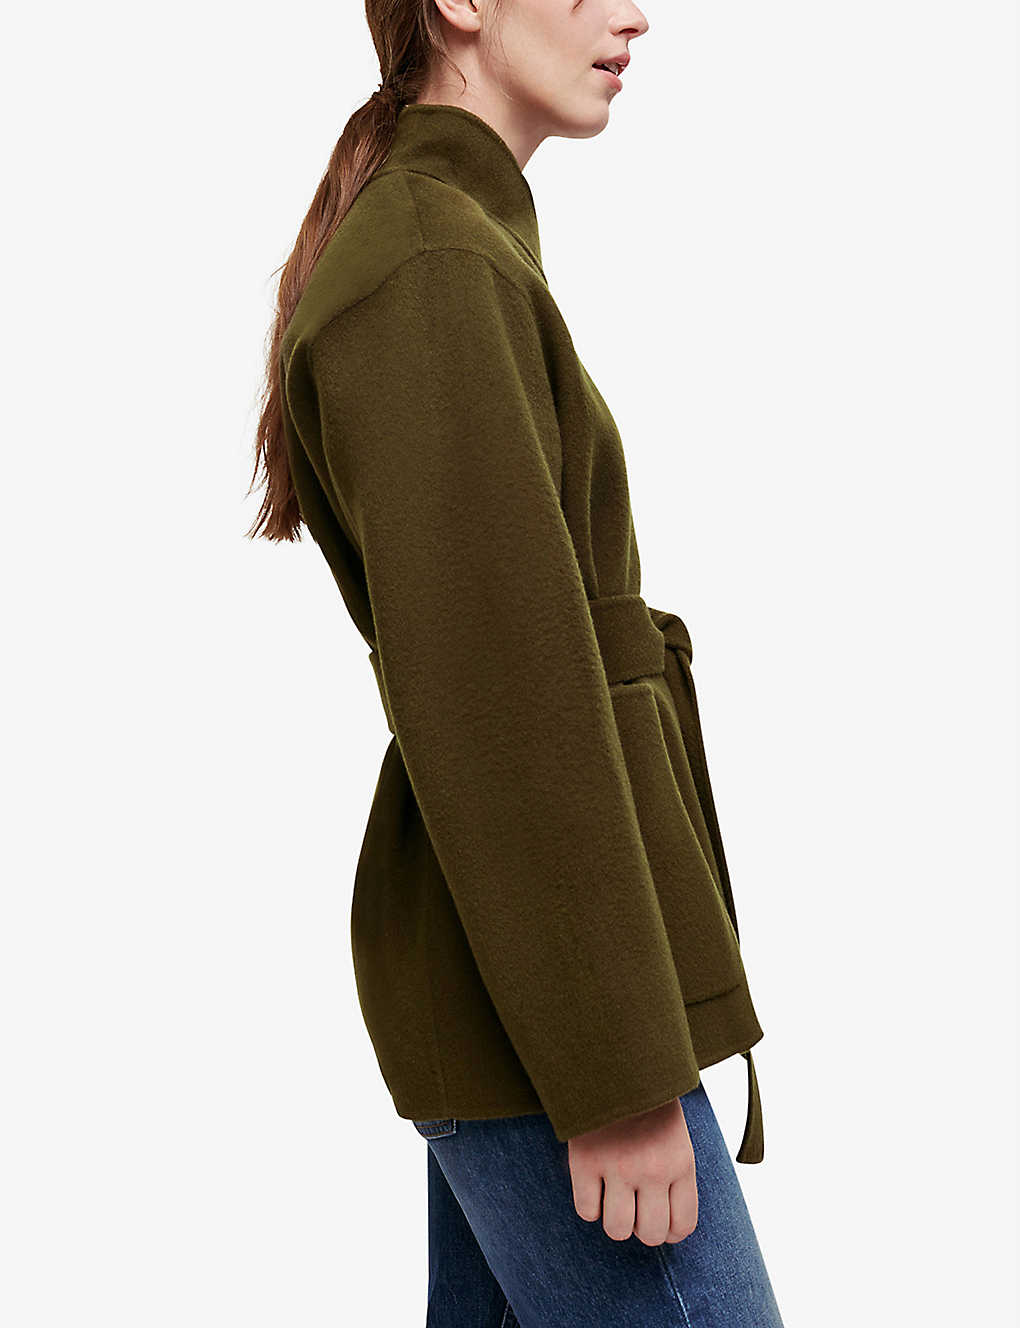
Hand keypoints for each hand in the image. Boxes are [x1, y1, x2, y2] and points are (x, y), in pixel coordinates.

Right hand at [567, 1096, 697, 1245]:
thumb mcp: (675, 1134)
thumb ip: (674, 1175)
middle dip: (641, 1227)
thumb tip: (667, 1226)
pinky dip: (588, 1204)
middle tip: (633, 1206)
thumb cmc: (646, 1099)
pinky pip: (586, 1211)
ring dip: (614, 1219)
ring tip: (612, 1197)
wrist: (613, 1059)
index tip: (658, 1219)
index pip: (683, 1224)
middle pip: (651, 1233)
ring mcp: (618, 1166)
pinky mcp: (585, 1160)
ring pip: (617, 1229)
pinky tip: (592, 1184)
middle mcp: (653, 1169)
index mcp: (681, 1161)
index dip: (669, 1230)